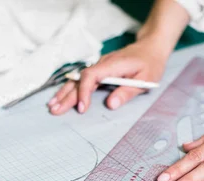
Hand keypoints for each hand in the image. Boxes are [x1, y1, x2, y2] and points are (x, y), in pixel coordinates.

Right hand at [48, 38, 167, 114]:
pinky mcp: (99, 70)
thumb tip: (110, 105)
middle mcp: (102, 64)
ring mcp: (99, 66)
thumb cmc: (150, 64)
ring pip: (78, 79)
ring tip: (52, 106)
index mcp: (113, 65)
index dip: (84, 92)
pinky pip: (82, 79)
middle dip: (67, 95)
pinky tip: (61, 97)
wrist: (150, 48)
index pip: (92, 76)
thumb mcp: (145, 80)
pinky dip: (71, 88)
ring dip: (64, 92)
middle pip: (80, 79)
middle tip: (55, 110)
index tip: (82, 109)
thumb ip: (127, 92)